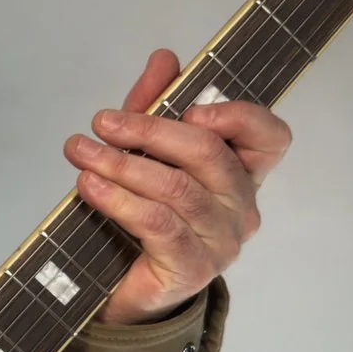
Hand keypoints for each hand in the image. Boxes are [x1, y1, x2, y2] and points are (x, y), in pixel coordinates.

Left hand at [64, 48, 292, 325]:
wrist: (124, 293)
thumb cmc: (141, 218)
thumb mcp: (145, 154)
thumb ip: (156, 107)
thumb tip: (164, 58)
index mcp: (243, 173)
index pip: (271, 137)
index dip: (239, 116)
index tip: (191, 107)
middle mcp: (241, 207)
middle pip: (209, 153)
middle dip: (149, 130)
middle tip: (102, 122)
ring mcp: (221, 241)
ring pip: (176, 188)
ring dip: (121, 164)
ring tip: (81, 152)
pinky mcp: (192, 269)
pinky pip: (159, 224)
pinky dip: (119, 200)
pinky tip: (90, 187)